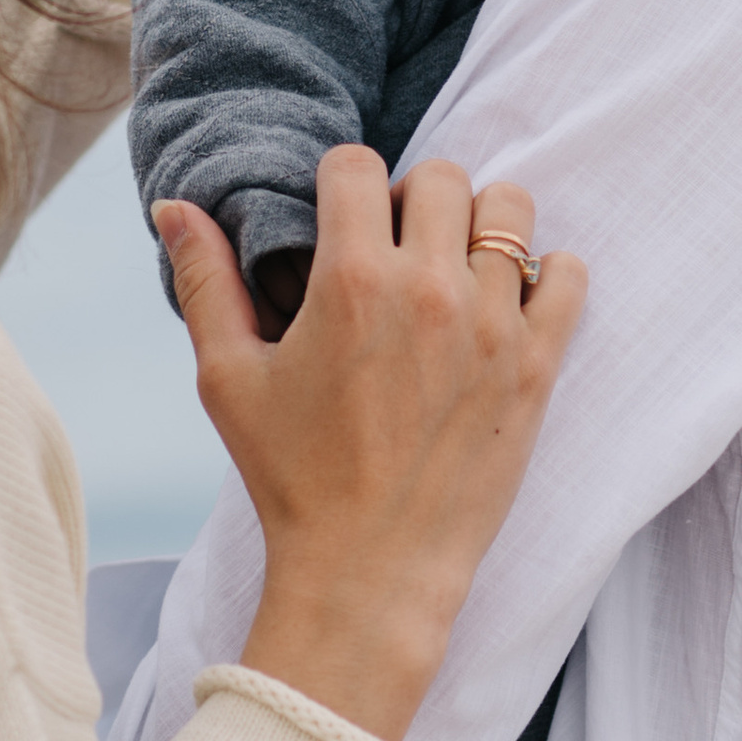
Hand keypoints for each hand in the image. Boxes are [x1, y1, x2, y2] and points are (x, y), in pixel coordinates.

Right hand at [157, 148, 586, 740]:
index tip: (340, 222)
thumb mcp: (227, 378)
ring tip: (453, 269)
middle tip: (396, 249)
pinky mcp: (537, 366)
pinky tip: (506, 302)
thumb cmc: (292, 479)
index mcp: (350, 281)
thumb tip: (173, 206)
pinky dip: (545, 273)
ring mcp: (492, 326)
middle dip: (413, 199)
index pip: (357, 165)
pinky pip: (568, 273)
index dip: (342, 184)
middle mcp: (428, 289)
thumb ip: (204, 281)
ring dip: (479, 226)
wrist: (370, 575)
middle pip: (442, 175)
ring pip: (510, 208)